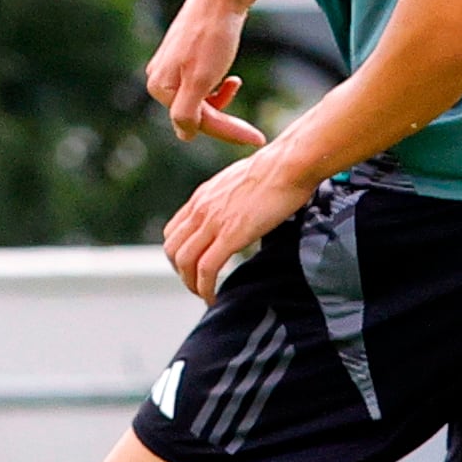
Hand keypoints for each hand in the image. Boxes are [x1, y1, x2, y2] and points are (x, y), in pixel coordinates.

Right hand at [143, 0, 265, 148]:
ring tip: (234, 82)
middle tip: (256, 131)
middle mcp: (159, 78)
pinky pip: (202, 84)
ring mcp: (171, 67)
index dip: (228, 132)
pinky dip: (218, 85)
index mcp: (160, 87)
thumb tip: (184, 136)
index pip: (197, 122)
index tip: (259, 139)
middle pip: (197, 113)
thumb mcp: (200, 79)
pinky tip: (232, 79)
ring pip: (201, 99)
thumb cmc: (212, 37)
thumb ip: (187, 111)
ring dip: (221, 100)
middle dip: (225, 118)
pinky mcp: (185, 57)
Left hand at [163, 149, 313, 299]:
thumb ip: (232, 198)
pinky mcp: (231, 235)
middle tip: (196, 285)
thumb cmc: (277, 169)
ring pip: (185, 262)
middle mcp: (201, 209)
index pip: (173, 231)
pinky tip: (213, 297)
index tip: (193, 266)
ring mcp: (214, 222)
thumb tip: (243, 209)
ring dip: (191, 284)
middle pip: (173, 249)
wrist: (288, 164)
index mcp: (202, 196)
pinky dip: (205, 288)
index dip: (178, 254)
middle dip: (180, 272)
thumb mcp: (242, 182)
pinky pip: (206, 269)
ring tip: (204, 294)